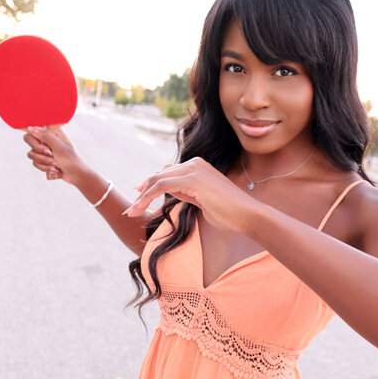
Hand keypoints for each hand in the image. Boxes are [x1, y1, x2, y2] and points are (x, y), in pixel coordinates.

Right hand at [22, 126, 85, 184]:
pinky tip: (55, 170)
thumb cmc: (71, 160)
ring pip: (31, 154)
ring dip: (43, 161)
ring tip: (55, 165)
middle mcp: (47, 139)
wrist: (77, 176)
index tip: (46, 146)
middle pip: (29, 140)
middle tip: (50, 154)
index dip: (35, 137)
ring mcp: (45, 150)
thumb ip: (45, 136)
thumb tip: (30, 127)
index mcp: (52, 131)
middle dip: (39, 151)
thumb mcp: (59, 147)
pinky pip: (35, 163)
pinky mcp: (44, 160)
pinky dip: (44, 168)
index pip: (35, 127)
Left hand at [124, 156, 260, 233]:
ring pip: (157, 180)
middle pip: (159, 175)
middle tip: (130, 210)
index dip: (149, 185)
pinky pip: (162, 185)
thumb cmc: (228, 213)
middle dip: (142, 192)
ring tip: (131, 213)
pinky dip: (147, 196)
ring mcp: (193, 169)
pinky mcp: (192, 179)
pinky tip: (139, 208)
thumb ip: (186, 192)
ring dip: (141, 197)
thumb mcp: (201, 200)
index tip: (137, 198)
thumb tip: (170, 191)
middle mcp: (194, 163)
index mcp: (198, 166)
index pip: (167, 173)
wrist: (247, 215)